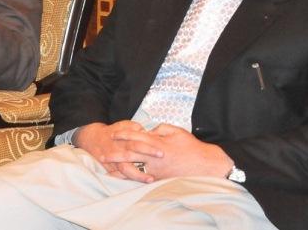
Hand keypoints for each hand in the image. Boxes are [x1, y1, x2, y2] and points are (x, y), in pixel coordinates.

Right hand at [74, 121, 160, 182]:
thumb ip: (133, 127)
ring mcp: (113, 161)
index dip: (149, 147)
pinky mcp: (109, 168)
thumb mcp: (122, 125)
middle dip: (146, 162)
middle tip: (159, 169)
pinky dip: (128, 180)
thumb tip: (144, 130)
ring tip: (150, 180)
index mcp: (123, 139)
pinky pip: (119, 176)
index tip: (161, 152)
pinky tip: (137, 184)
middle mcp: (118, 150)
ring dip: (138, 175)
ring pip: (125, 170)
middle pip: (132, 156)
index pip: (138, 143)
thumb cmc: (111, 132)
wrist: (92, 139)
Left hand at [111, 123, 232, 179]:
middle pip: (130, 154)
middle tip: (103, 154)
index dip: (123, 134)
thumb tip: (150, 130)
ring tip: (109, 169)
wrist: (205, 165)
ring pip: (134, 168)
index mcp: (157, 143)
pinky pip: (142, 178)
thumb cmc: (191, 147)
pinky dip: (132, 178)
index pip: (136, 137)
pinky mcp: (159, 179)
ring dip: (120, 168)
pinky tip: (123, 179)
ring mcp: (156, 170)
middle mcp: (154, 157)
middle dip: (116, 154)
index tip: (113, 133)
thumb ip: (160, 129)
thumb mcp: (176, 131)